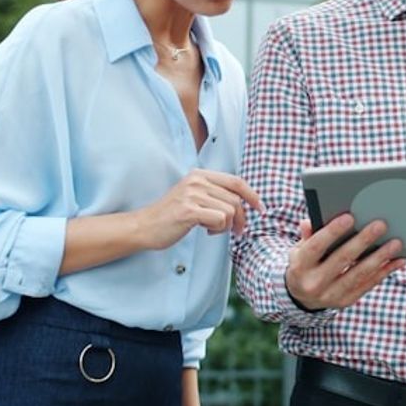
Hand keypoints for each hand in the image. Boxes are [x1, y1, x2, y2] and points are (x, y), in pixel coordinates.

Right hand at [138, 170, 263, 249]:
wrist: (144, 227)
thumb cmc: (172, 216)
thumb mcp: (194, 196)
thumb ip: (214, 194)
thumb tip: (245, 202)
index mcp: (199, 174)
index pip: (236, 181)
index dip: (252, 195)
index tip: (260, 209)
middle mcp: (197, 180)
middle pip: (236, 199)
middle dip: (240, 219)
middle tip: (236, 231)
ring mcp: (192, 194)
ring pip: (230, 211)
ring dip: (226, 226)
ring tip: (212, 229)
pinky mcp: (189, 210)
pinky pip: (220, 220)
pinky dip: (218, 230)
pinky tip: (205, 231)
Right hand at [284, 215, 405, 310]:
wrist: (302, 297)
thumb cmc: (305, 264)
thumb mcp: (299, 250)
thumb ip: (307, 235)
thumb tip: (308, 222)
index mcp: (300, 266)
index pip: (316, 247)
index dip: (332, 232)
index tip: (350, 217)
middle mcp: (314, 283)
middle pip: (342, 259)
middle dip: (362, 241)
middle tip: (381, 225)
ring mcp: (331, 295)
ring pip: (359, 274)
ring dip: (380, 257)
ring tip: (396, 243)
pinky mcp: (346, 301)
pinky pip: (368, 284)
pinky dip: (384, 272)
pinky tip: (398, 260)